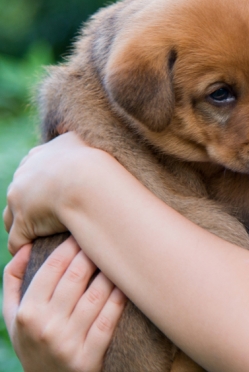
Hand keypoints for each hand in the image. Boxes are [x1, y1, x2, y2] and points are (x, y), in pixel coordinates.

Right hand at [3, 237, 125, 371]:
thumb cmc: (32, 341)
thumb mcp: (12, 316)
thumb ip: (13, 279)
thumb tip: (24, 245)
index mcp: (27, 312)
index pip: (53, 267)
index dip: (72, 243)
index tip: (87, 228)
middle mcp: (45, 327)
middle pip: (77, 275)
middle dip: (95, 250)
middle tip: (110, 233)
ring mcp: (67, 343)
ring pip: (97, 293)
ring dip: (112, 270)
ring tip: (123, 253)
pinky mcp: (87, 358)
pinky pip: (109, 319)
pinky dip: (120, 298)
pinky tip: (128, 283)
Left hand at [4, 132, 111, 253]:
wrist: (88, 180)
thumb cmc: (95, 161)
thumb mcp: (84, 140)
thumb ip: (75, 141)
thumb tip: (75, 136)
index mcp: (40, 154)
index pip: (32, 169)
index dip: (42, 182)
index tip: (53, 192)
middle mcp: (25, 174)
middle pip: (19, 192)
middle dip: (29, 202)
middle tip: (47, 213)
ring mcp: (20, 199)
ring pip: (12, 216)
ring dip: (23, 225)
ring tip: (39, 234)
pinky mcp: (23, 223)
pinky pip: (17, 240)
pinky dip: (24, 246)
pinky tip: (33, 252)